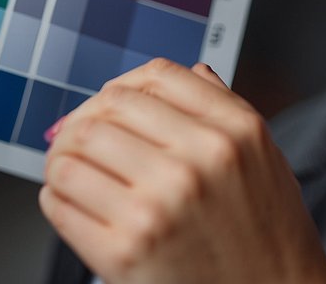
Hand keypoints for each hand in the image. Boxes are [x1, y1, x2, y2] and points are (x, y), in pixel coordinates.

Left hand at [38, 57, 325, 283]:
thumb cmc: (269, 240)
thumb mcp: (264, 159)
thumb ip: (226, 110)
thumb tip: (190, 72)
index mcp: (234, 132)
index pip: (155, 76)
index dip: (124, 85)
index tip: (111, 104)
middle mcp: (198, 163)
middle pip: (107, 108)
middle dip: (84, 120)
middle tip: (78, 136)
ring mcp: (158, 207)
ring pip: (73, 152)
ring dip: (61, 157)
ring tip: (69, 169)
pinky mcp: (125, 252)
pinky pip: (62, 202)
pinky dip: (56, 196)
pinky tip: (70, 201)